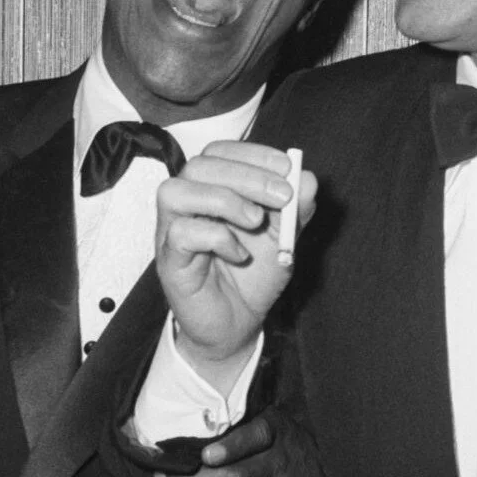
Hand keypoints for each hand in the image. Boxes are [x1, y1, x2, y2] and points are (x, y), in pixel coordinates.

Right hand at [154, 142, 315, 392]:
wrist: (239, 325)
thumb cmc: (254, 275)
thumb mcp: (285, 237)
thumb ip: (297, 207)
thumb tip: (307, 177)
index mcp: (211, 189)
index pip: (220, 151)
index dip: (253, 154)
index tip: (288, 169)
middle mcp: (186, 204)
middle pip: (199, 165)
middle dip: (246, 175)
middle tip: (282, 197)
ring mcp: (172, 230)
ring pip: (176, 191)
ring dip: (223, 199)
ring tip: (256, 221)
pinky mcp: (169, 260)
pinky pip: (181, 233)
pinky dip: (216, 238)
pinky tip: (239, 254)